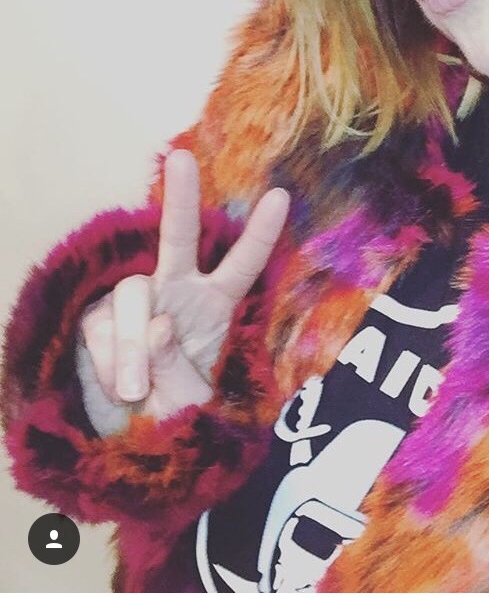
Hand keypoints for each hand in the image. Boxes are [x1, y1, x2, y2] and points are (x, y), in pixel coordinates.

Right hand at [79, 149, 288, 423]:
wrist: (128, 438)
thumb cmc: (172, 415)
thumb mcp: (189, 402)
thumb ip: (177, 366)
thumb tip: (156, 325)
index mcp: (216, 306)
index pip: (243, 265)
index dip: (260, 235)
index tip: (280, 197)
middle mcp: (178, 290)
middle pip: (178, 237)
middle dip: (180, 198)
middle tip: (183, 159)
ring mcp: (136, 300)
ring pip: (132, 295)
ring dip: (130, 346)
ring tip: (134, 391)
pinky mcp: (99, 316)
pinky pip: (100, 326)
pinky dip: (107, 359)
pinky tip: (117, 386)